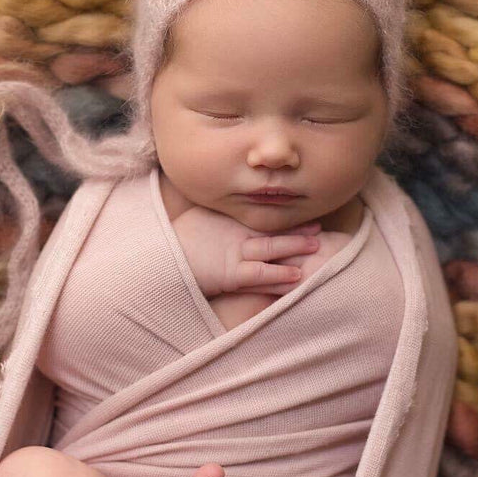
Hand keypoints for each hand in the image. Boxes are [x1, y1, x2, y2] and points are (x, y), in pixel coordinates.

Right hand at [171, 206, 323, 297]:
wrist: (158, 260)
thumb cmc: (175, 241)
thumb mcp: (196, 219)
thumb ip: (213, 215)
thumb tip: (220, 200)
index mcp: (229, 225)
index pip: (262, 220)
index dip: (284, 219)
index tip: (303, 212)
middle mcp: (237, 238)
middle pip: (272, 232)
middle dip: (296, 230)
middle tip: (319, 226)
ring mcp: (236, 255)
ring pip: (272, 249)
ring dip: (294, 247)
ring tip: (316, 246)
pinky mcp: (233, 275)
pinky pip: (260, 275)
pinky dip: (279, 276)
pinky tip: (297, 276)